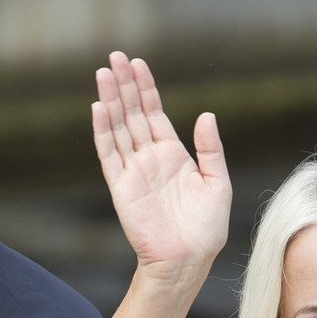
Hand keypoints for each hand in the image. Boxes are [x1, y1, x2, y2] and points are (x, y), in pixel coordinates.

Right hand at [93, 51, 231, 287]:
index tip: (137, 63)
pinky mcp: (121, 186)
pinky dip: (103, 131)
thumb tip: (206, 115)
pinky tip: (99, 108)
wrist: (187, 261)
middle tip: (114, 56)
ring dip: (110, 100)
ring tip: (103, 72)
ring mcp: (133, 171)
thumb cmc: (206, 229)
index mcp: (173, 154)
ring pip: (118, 127)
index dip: (145, 88)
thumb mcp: (217, 183)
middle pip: (132, 113)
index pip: (154, 113)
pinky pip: (109, 154)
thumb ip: (210, 149)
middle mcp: (150, 158)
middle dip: (124, 85)